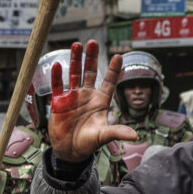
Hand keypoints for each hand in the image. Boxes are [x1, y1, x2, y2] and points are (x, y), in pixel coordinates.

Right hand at [48, 41, 137, 161]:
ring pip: (74, 74)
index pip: (109, 82)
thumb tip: (135, 136)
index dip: (114, 69)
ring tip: (76, 45)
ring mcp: (73, 97)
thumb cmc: (89, 143)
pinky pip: (58, 85)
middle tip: (93, 42)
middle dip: (91, 57)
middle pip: (90, 72)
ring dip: (75, 60)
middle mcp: (87, 96)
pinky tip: (58, 65)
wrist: (70, 151)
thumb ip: (118, 132)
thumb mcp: (104, 136)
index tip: (119, 55)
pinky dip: (57, 76)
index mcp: (101, 101)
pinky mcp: (59, 102)